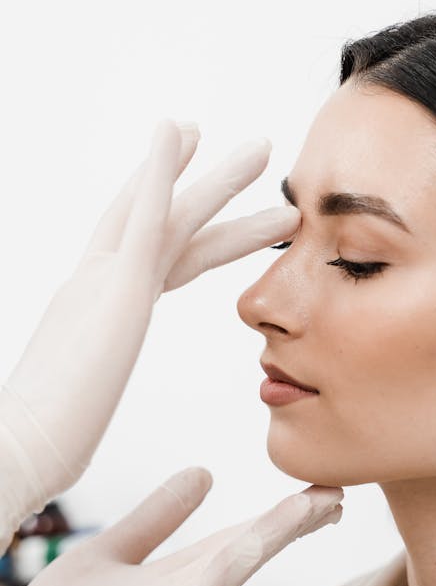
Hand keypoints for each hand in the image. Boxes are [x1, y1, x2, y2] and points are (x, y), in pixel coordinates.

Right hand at [0, 119, 300, 545]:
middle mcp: (98, 282)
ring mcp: (104, 279)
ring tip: (262, 148)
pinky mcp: (112, 286)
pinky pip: (142, 216)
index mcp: (97, 308)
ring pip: (171, 211)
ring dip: (216, 177)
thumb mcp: (81, 405)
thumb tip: (89, 410)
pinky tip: (179, 131)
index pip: (149, 253)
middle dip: (211, 189)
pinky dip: (160, 170)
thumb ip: (88, 388)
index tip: (207, 191)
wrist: (16, 454)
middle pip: (165, 221)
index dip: (181, 220)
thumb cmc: (43, 446)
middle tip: (251, 154)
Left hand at [0, 470, 342, 585]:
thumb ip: (158, 516)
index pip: (242, 535)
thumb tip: (203, 472)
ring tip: (321, 504)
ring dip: (279, 535)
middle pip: (252, 549)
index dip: (281, 513)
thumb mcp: (114, 549)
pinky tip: (257, 540)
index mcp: (177, 572)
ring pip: (238, 564)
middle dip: (295, 522)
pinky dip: (235, 564)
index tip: (318, 488)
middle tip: (339, 495)